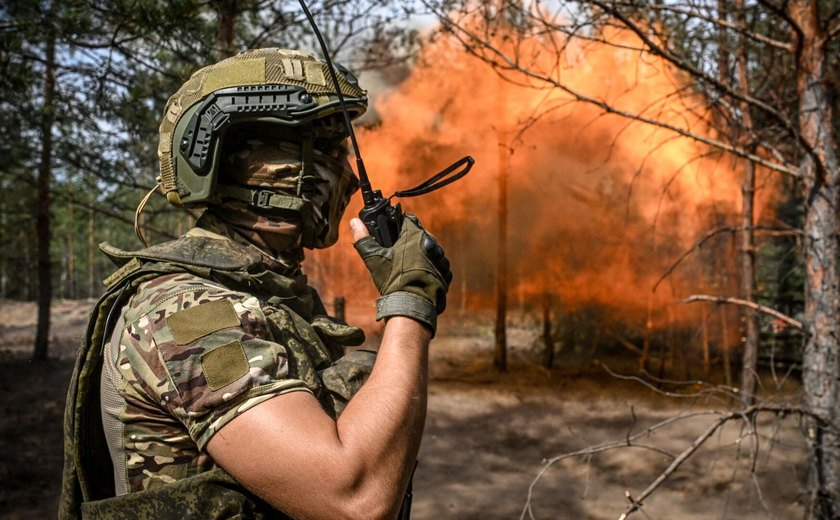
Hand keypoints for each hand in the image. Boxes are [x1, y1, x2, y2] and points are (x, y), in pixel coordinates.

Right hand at [350, 214, 451, 332]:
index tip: (394, 234)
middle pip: (420, 234)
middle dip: (410, 241)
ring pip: (430, 249)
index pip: (409, 220)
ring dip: (422, 254)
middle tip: (399, 254)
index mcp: (415, 236)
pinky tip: (420, 276)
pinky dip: (430, 268)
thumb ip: (364, 238)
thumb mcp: (374, 258)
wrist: (412, 305)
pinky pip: (438, 265)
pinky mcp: (446, 273)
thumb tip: (354, 222)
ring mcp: (441, 258)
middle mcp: (432, 244)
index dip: (400, 225)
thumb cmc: (393, 281)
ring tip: (409, 267)